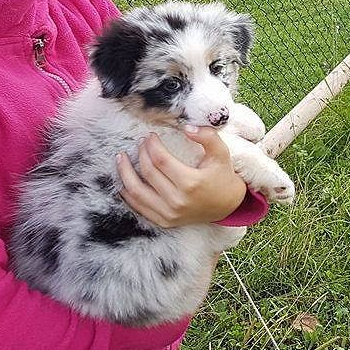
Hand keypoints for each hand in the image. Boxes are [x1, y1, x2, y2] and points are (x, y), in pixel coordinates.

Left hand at [116, 126, 247, 228]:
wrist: (228, 206)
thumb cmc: (223, 177)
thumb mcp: (222, 154)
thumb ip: (208, 137)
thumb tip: (187, 128)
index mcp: (190, 183)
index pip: (161, 160)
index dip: (152, 145)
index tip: (149, 136)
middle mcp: (177, 201)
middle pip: (148, 173)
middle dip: (140, 154)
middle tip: (139, 143)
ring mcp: (169, 214)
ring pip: (137, 192)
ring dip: (125, 173)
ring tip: (121, 158)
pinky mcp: (164, 222)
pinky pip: (139, 208)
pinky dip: (128, 194)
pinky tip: (124, 181)